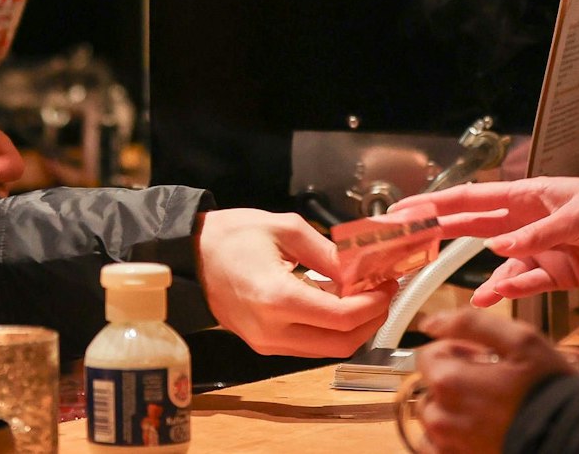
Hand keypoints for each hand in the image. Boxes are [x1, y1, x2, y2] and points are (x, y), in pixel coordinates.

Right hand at [194, 209, 392, 356]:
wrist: (191, 255)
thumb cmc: (230, 237)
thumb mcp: (286, 228)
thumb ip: (329, 253)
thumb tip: (362, 269)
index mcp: (277, 297)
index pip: (343, 316)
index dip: (374, 303)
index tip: (387, 284)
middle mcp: (272, 329)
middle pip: (343, 343)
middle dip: (372, 320)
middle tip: (384, 292)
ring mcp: (266, 342)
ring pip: (328, 350)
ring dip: (354, 328)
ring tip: (364, 296)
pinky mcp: (263, 345)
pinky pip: (309, 347)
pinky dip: (331, 330)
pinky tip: (336, 304)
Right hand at [387, 177, 578, 306]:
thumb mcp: (572, 215)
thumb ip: (533, 234)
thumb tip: (494, 247)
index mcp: (523, 197)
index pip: (470, 199)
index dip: (436, 204)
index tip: (405, 209)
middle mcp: (523, 222)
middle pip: (474, 228)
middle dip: (443, 235)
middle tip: (411, 244)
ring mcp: (537, 248)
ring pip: (501, 266)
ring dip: (488, 280)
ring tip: (477, 299)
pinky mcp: (554, 272)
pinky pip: (526, 283)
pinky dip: (514, 291)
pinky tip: (501, 297)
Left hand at [409, 308, 574, 453]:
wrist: (570, 436)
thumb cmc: (548, 391)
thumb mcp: (520, 340)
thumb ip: (470, 323)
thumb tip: (430, 322)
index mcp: (449, 381)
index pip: (428, 354)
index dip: (457, 350)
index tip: (483, 358)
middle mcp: (442, 416)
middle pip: (429, 386)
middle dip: (454, 379)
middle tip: (490, 383)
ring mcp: (448, 444)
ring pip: (433, 417)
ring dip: (450, 409)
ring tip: (486, 407)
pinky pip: (436, 447)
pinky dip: (448, 437)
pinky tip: (476, 429)